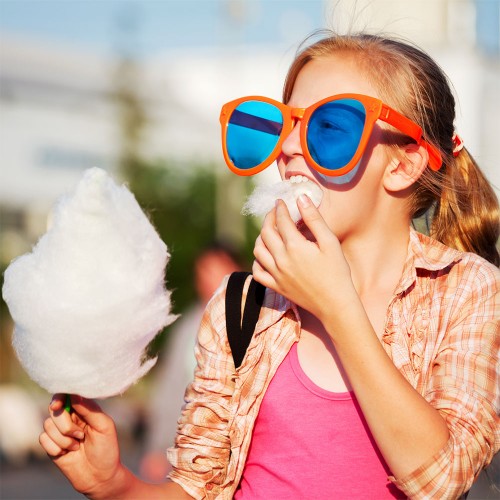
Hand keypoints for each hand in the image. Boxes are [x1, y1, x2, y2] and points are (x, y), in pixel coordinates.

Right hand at [39, 394, 124, 497]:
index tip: (57, 405)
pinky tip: (68, 453)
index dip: (59, 396)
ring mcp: (59, 431)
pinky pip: (43, 439)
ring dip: (64, 439)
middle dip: (66, 424)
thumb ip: (89, 409)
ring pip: (48, 425)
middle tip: (80, 435)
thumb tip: (74, 393)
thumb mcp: (104, 426)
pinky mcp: (51, 445)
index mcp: (84, 409)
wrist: (100, 476)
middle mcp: (70, 417)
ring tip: (77, 446)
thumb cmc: (106, 449)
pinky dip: (55, 447)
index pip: (67, 394)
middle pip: (54, 409)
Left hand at [252, 195, 354, 320]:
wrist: (335, 304)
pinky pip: (257, 272)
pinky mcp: (276, 287)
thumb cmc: (337, 272)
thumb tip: (300, 198)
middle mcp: (281, 260)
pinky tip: (265, 256)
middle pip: (265, 233)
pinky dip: (257, 261)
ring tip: (269, 231)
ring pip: (258, 251)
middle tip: (275, 212)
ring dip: (261, 237)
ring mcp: (276, 275)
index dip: (280, 208)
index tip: (281, 201)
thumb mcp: (330, 242)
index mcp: (295, 247)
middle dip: (268, 219)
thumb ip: (314, 219)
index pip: (281, 221)